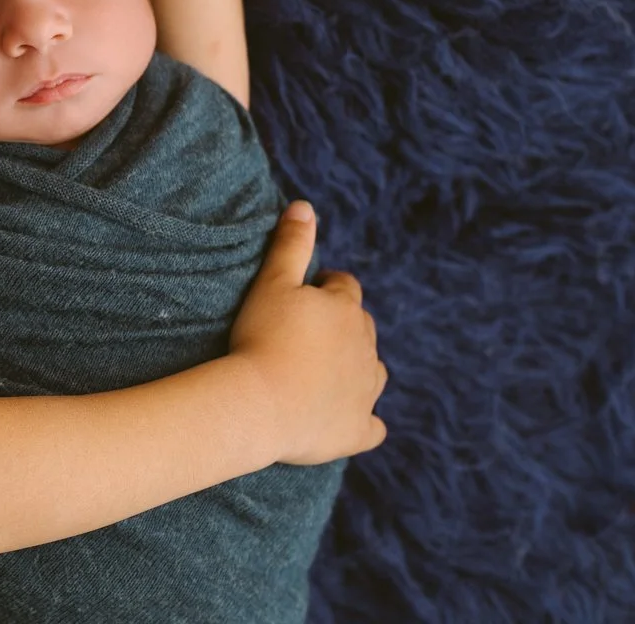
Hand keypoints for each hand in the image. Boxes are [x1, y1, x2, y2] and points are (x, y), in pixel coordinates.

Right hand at [228, 201, 387, 464]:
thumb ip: (291, 245)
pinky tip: (349, 421)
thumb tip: (305, 205)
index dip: (327, 288)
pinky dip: (364, 422)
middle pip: (363, 328)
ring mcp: (365, 391)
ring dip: (357, 368)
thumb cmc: (261, 337)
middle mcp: (365, 347)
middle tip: (308, 334)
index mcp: (345, 310)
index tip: (306, 294)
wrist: (260, 403)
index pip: (345, 288)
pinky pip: (373, 426)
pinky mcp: (358, 429)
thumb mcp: (271, 283)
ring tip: (325, 372)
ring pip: (374, 372)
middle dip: (343, 327)